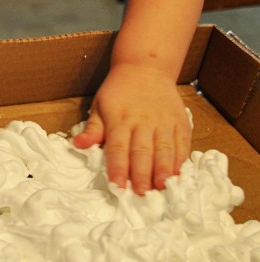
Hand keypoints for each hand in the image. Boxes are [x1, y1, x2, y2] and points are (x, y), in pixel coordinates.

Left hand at [72, 63, 191, 194]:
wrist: (146, 67)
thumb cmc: (118, 91)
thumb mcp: (99, 105)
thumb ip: (92, 128)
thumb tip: (78, 144)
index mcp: (120, 119)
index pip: (118, 147)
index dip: (118, 168)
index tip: (118, 186)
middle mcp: (143, 121)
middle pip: (142, 151)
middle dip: (142, 174)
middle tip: (142, 194)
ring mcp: (164, 121)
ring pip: (165, 149)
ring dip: (163, 170)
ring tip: (162, 187)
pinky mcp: (180, 120)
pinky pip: (182, 142)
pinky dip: (181, 159)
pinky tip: (178, 173)